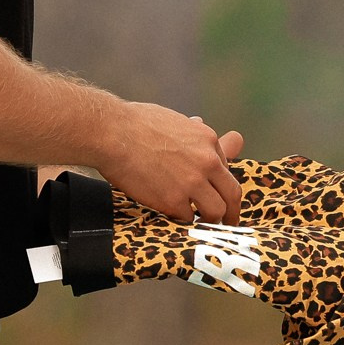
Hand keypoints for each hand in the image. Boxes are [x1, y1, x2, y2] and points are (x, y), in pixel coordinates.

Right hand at [96, 103, 245, 223]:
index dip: (219, 183)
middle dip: (232, 211)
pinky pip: (188, 219)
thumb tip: (196, 122)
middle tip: (228, 221)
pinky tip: (175, 219)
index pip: (224, 167)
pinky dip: (182, 221)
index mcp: (207, 139)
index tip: (216, 193)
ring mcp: (192, 182)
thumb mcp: (172, 118)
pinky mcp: (173, 201)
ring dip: (210, 220)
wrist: (112, 134)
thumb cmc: (134, 122)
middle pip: (232, 193)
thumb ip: (189, 127)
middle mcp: (207, 161)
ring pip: (216, 211)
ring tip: (202, 226)